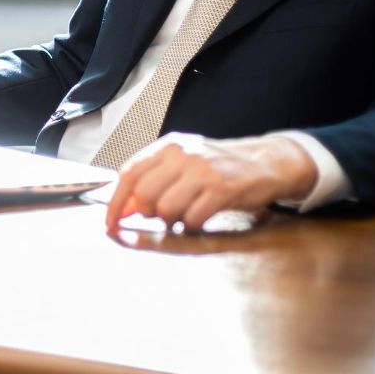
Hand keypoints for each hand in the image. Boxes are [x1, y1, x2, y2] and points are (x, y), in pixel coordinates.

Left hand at [104, 133, 317, 234]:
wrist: (265, 162)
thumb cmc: (218, 167)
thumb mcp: (182, 165)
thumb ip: (152, 181)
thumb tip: (123, 208)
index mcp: (167, 147)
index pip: (129, 174)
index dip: (116, 202)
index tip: (109, 223)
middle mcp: (182, 155)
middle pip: (144, 194)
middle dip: (148, 213)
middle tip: (164, 216)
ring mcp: (202, 171)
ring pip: (166, 208)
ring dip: (172, 222)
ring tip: (185, 216)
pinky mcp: (222, 189)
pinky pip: (192, 218)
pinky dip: (192, 226)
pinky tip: (200, 220)